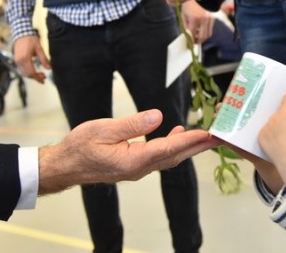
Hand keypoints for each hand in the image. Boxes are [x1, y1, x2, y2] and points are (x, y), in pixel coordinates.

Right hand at [13, 35, 50, 83]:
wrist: (21, 33)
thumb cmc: (30, 39)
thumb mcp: (39, 48)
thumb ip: (44, 59)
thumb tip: (49, 68)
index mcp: (25, 58)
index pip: (31, 72)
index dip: (38, 78)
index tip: (43, 80)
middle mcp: (19, 61)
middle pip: (27, 74)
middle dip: (35, 77)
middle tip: (43, 76)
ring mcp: (17, 61)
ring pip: (23, 73)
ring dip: (31, 75)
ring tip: (40, 74)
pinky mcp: (16, 60)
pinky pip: (21, 69)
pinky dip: (27, 72)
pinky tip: (33, 70)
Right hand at [38, 109, 217, 193]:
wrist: (65, 165)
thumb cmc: (80, 147)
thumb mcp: (103, 129)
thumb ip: (132, 124)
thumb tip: (157, 116)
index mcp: (133, 160)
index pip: (169, 148)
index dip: (191, 140)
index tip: (208, 133)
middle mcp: (139, 168)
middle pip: (175, 156)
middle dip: (198, 146)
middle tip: (220, 138)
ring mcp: (137, 169)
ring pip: (169, 158)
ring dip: (188, 147)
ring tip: (206, 136)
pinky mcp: (133, 166)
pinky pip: (159, 157)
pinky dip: (173, 147)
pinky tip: (177, 135)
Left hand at [181, 0, 213, 43]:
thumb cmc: (189, 5)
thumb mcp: (183, 15)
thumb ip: (185, 27)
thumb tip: (187, 37)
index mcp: (194, 19)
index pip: (192, 35)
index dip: (190, 41)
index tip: (188, 45)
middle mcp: (203, 19)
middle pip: (202, 37)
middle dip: (197, 42)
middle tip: (193, 43)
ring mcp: (209, 19)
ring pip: (208, 35)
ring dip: (202, 38)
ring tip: (197, 38)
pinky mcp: (213, 18)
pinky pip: (210, 30)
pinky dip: (206, 33)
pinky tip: (200, 32)